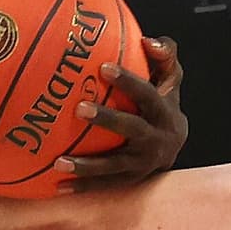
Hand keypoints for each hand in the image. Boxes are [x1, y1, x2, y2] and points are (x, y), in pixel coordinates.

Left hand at [64, 36, 185, 183]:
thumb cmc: (162, 101)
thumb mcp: (169, 78)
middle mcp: (156, 138)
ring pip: (115, 166)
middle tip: (79, 108)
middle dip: (107, 119)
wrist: (174, 145)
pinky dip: (83, 188)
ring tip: (58, 162)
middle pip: (132, 128)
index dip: (128, 81)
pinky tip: (57, 186)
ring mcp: (143, 164)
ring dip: (87, 166)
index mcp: (163, 111)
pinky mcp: (130, 181)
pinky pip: (105, 186)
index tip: (103, 67)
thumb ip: (164, 55)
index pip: (147, 93)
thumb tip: (148, 41)